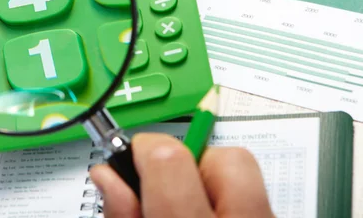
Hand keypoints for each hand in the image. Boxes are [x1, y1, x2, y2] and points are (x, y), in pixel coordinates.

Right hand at [90, 133, 273, 217]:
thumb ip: (121, 216)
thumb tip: (108, 175)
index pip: (171, 162)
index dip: (144, 150)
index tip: (133, 160)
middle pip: (231, 160)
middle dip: (190, 160)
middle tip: (165, 189)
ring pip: (245, 175)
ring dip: (209, 182)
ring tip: (186, 209)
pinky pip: (254, 197)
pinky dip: (226, 200)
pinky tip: (206, 217)